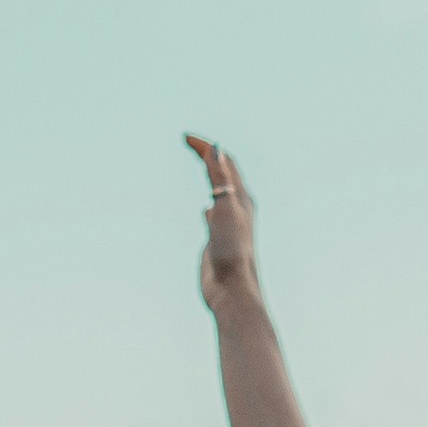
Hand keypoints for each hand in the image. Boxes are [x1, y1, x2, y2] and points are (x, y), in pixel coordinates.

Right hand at [186, 135, 262, 311]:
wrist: (233, 289)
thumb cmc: (232, 250)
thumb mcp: (225, 209)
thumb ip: (220, 179)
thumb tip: (216, 148)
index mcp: (242, 198)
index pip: (224, 163)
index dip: (206, 148)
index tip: (185, 137)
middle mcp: (238, 208)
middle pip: (225, 174)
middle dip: (209, 156)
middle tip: (189, 142)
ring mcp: (229, 224)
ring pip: (221, 193)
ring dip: (211, 177)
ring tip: (200, 166)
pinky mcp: (220, 240)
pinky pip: (215, 216)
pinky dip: (209, 205)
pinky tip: (205, 210)